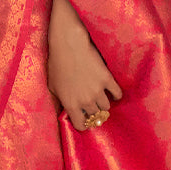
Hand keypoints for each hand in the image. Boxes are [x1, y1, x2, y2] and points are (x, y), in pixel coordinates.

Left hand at [47, 0, 122, 128]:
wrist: (69, 44)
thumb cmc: (57, 63)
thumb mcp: (53, 85)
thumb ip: (61, 100)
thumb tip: (66, 109)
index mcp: (70, 104)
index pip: (81, 125)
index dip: (83, 123)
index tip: (84, 119)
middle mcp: (85, 101)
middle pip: (95, 116)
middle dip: (93, 112)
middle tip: (92, 106)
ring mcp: (98, 91)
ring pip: (106, 107)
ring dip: (103, 104)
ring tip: (101, 98)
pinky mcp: (107, 79)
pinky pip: (117, 94)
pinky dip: (116, 95)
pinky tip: (112, 92)